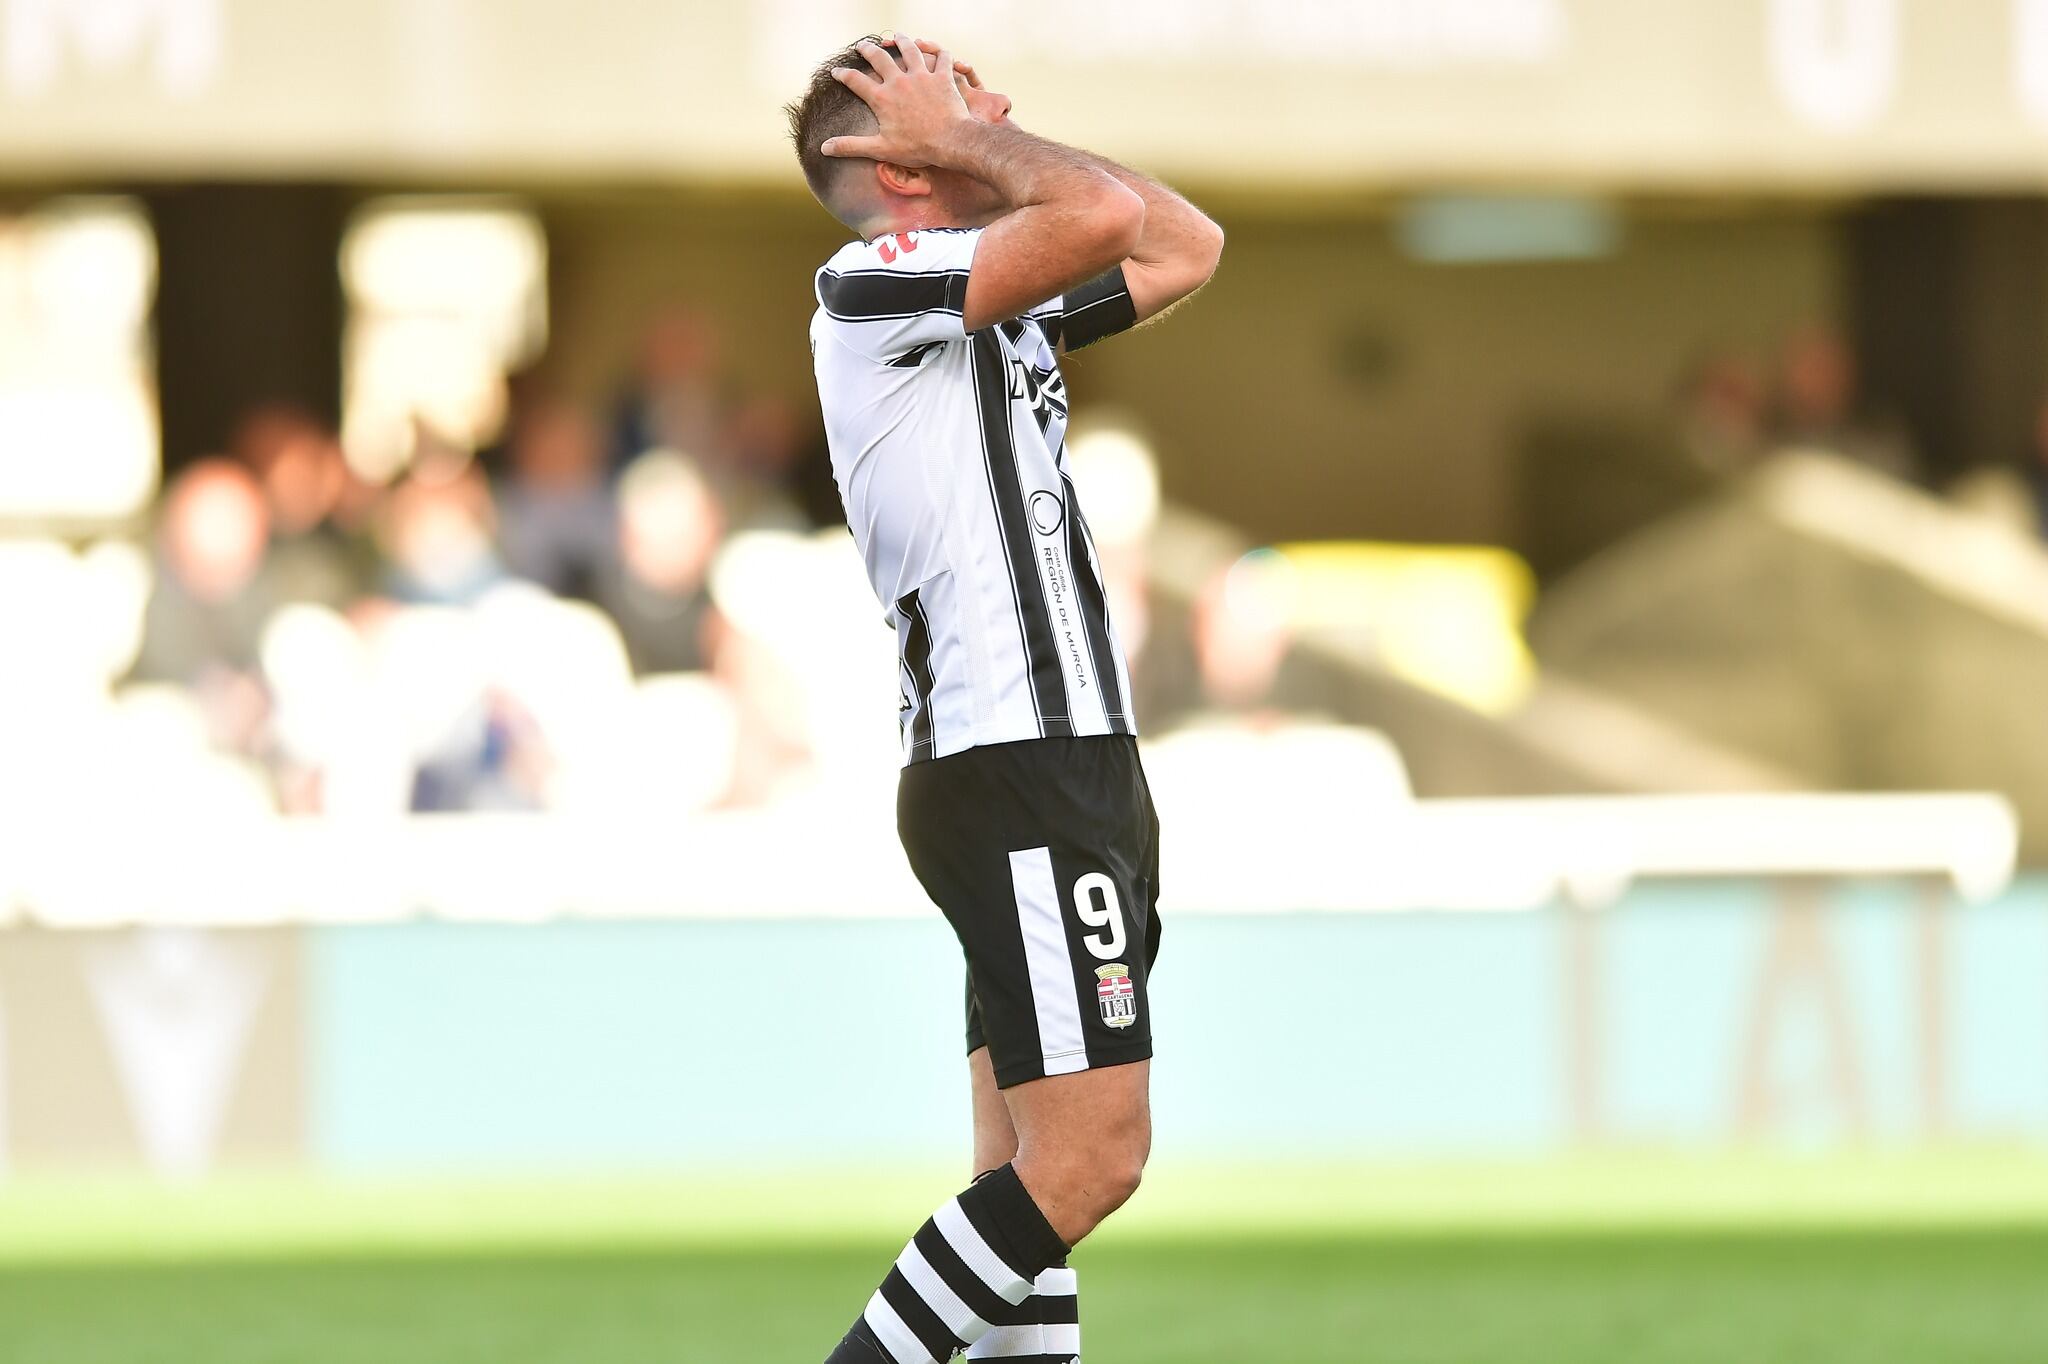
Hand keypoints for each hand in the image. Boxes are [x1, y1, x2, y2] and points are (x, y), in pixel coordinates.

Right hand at [822, 35, 974, 167]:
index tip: (835, 71)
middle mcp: (899, 81)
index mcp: (882, 98)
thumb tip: (825, 148)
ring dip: (902, 41)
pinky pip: (942, 58)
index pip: (855, 81)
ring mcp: (922, 76)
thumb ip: (851, 146)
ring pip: (909, 50)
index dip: (843, 74)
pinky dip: (940, 52)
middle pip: (879, 58)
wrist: (950, 142)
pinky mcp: (942, 77)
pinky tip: (938, 49)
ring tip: (897, 36)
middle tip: (862, 45)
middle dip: (868, 49)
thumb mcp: (880, 149)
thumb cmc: (916, 148)